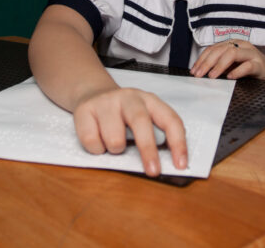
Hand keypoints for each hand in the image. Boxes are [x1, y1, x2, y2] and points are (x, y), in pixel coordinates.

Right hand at [72, 87, 187, 176]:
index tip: (180, 165)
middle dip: (148, 150)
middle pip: (141, 122)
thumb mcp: (142, 118)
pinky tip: (98, 139)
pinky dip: (97, 149)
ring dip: (116, 150)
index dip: (177, 143)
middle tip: (153, 171)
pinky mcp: (85, 110)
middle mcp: (129, 97)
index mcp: (149, 100)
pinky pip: (92, 142)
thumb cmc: (123, 115)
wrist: (92, 93)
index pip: (169, 119)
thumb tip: (160, 166)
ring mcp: (106, 102)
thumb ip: (153, 135)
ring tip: (114, 144)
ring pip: (114, 138)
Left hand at [191, 40, 264, 80]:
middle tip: (199, 75)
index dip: (202, 59)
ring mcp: (252, 54)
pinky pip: (248, 65)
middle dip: (207, 62)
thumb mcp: (233, 65)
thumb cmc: (251, 69)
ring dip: (220, 65)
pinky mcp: (261, 65)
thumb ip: (221, 66)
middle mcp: (242, 46)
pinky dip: (237, 71)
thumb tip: (202, 72)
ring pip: (233, 53)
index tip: (194, 71)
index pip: (213, 49)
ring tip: (212, 76)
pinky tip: (230, 77)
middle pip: (221, 49)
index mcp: (233, 44)